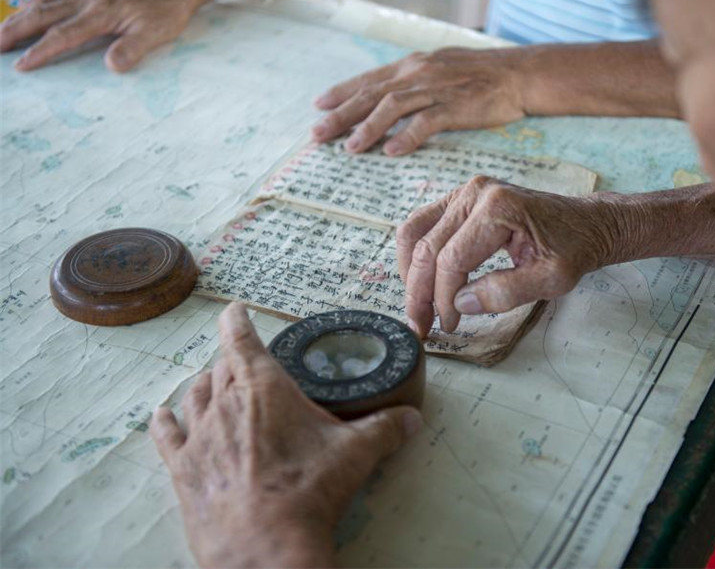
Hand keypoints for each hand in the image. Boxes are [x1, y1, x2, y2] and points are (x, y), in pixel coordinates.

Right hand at [0, 0, 201, 71]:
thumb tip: (111, 66)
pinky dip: (33, 5)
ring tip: (0, 35)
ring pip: (42, 3)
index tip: (21, 66)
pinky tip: (23, 13)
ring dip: (17, 18)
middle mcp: (87, 0)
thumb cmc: (164, 14)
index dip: (40, 51)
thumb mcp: (155, 35)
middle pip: (42, 15)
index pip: (63, 34)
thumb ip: (132, 49)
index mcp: (101, 13)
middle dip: (14, 32)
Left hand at [150, 303, 422, 567]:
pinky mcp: (182, 470)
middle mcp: (225, 404)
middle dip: (232, 361)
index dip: (237, 320)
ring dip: (204, 385)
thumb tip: (412, 419)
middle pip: (221, 368)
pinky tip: (162, 414)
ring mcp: (199, 436)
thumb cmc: (308, 491)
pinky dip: (164, 421)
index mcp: (263, 388)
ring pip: (195, 396)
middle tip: (244, 362)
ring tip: (211, 382)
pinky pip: (167, 436)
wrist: (263, 545)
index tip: (234, 309)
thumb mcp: (355, 454)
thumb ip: (385, 430)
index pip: (243, 340)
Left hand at [312, 47, 527, 155]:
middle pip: (372, 94)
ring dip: (368, 128)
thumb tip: (386, 96)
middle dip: (341, 114)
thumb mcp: (439, 68)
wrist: (517, 73)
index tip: (319, 106)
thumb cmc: (479, 74)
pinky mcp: (456, 106)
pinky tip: (391, 152)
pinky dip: (406, 136)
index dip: (341, 92)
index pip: (369, 80)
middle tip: (317, 134)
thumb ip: (412, 81)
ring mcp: (437, 89)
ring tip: (349, 148)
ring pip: (393, 107)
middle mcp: (418, 73)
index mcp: (412, 65)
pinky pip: (426, 121)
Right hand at [397, 176, 627, 337]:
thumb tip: (461, 303)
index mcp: (498, 208)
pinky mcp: (460, 198)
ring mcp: (465, 192)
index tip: (449, 326)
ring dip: (410, 272)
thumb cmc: (573, 249)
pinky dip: (416, 254)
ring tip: (417, 307)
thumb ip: (507, 292)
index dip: (443, 298)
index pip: (452, 259)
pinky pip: (422, 224)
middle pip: (427, 247)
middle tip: (420, 325)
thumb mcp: (552, 279)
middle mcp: (475, 192)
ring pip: (415, 232)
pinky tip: (422, 282)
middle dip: (419, 292)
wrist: (586, 223)